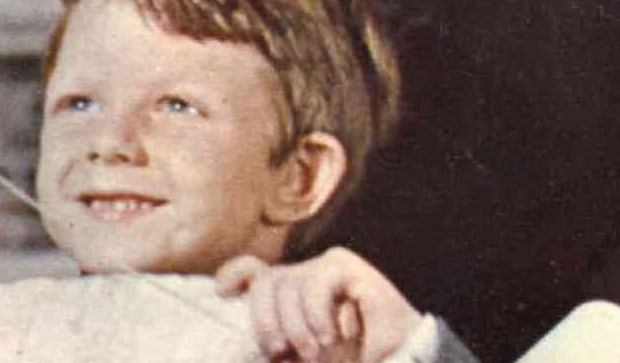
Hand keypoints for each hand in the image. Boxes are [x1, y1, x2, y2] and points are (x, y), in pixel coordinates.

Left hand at [217, 249, 422, 362]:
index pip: (253, 270)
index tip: (221, 292)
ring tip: (313, 353)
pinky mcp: (345, 266)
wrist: (398, 359)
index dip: (234, 274)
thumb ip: (280, 347)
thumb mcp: (303, 356)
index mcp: (290, 294)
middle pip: (267, 280)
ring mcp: (324, 267)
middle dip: (265, 319)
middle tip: (277, 352)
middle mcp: (303, 276)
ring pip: (289, 283)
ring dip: (297, 326)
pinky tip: (327, 337)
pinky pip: (316, 282)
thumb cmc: (350, 359)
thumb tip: (253, 350)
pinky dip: (316, 314)